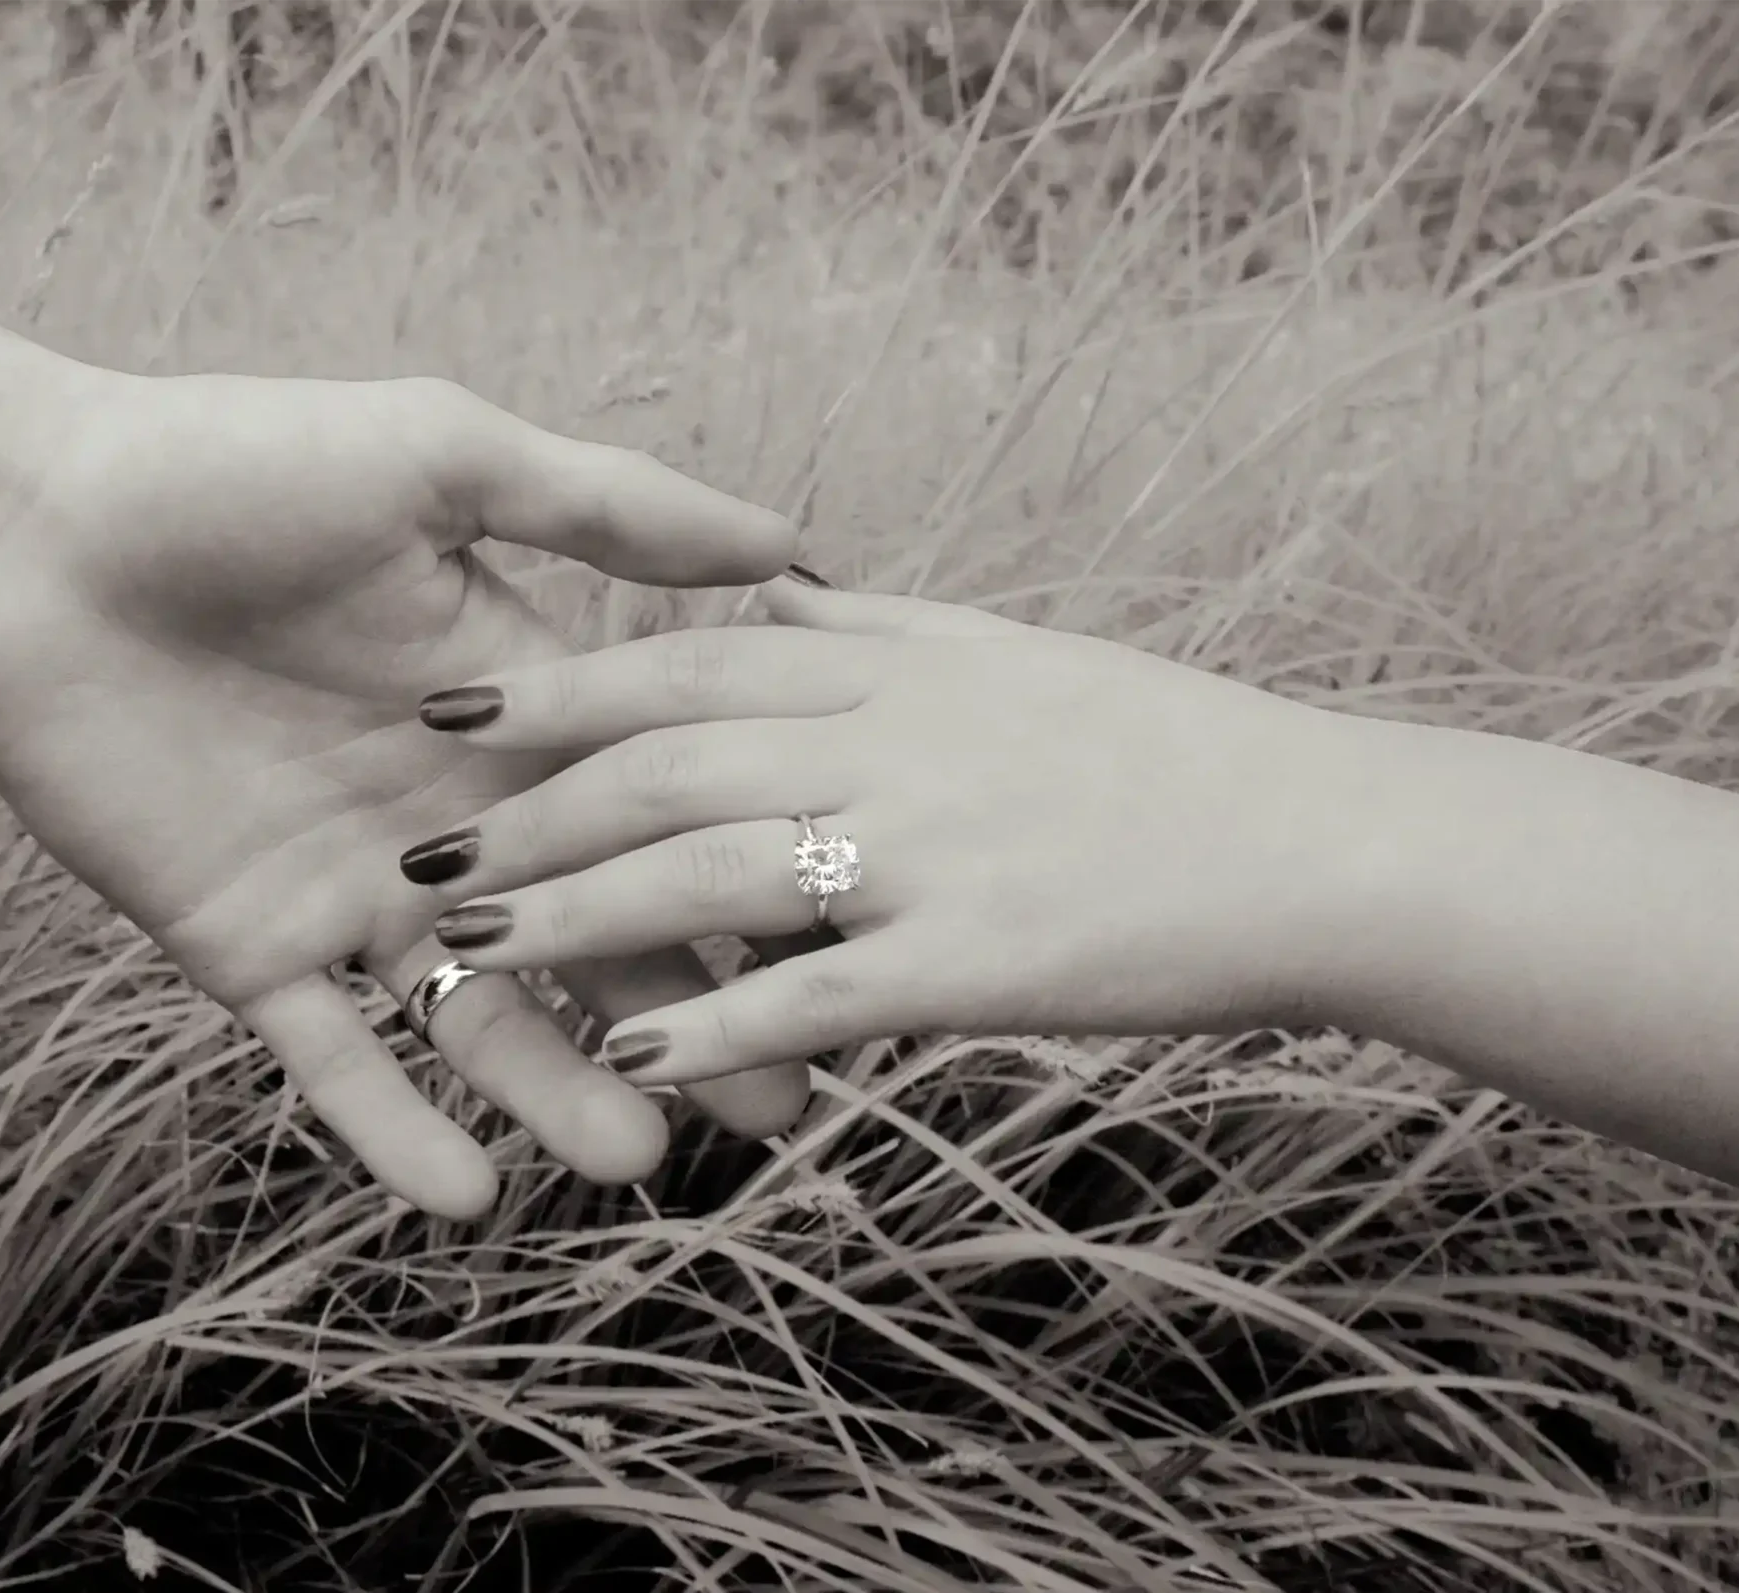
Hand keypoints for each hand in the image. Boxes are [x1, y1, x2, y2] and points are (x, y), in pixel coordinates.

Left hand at [0, 372, 814, 1216]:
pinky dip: (388, 1127)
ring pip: (477, 1019)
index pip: (652, 816)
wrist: (18, 522)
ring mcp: (350, 890)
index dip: (741, 883)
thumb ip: (604, 506)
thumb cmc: (228, 464)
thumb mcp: (437, 457)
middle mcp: (449, 815)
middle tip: (783, 1111)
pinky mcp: (247, 942)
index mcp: (510, 711)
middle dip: (686, 1022)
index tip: (846, 941)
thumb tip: (784, 537)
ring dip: (553, 1092)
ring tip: (637, 1161)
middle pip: (590, 941)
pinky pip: (329, 1056)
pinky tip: (463, 1195)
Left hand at [397, 577, 1385, 1084]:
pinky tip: (626, 1063)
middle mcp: (891, 740)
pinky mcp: (975, 962)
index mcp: (892, 664)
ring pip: (710, 875)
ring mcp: (930, 849)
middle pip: (666, 764)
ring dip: (578, 917)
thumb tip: (772, 594)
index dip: (553, 680)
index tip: (445, 700)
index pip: (685, 661)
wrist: (1319, 841)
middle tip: (420, 849)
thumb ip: (875, 628)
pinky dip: (712, 1029)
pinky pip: (814, 998)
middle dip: (528, 807)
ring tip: (471, 953)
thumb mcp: (1009, 652)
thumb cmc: (1166, 752)